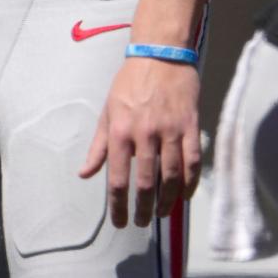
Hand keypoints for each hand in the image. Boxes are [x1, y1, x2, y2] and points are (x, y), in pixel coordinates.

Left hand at [79, 57, 200, 227]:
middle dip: (144, 208)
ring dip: (167, 201)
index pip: (117, 177)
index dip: (118, 205)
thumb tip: (85, 174)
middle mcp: (145, 132)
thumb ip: (98, 146)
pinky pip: (193, 163)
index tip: (120, 222)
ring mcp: (170, 130)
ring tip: (161, 213)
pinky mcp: (191, 126)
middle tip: (142, 222)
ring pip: (172, 177)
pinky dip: (190, 184)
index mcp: (120, 129)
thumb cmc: (129, 83)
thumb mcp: (108, 111)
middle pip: (147, 182)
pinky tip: (184, 196)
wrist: (160, 54)